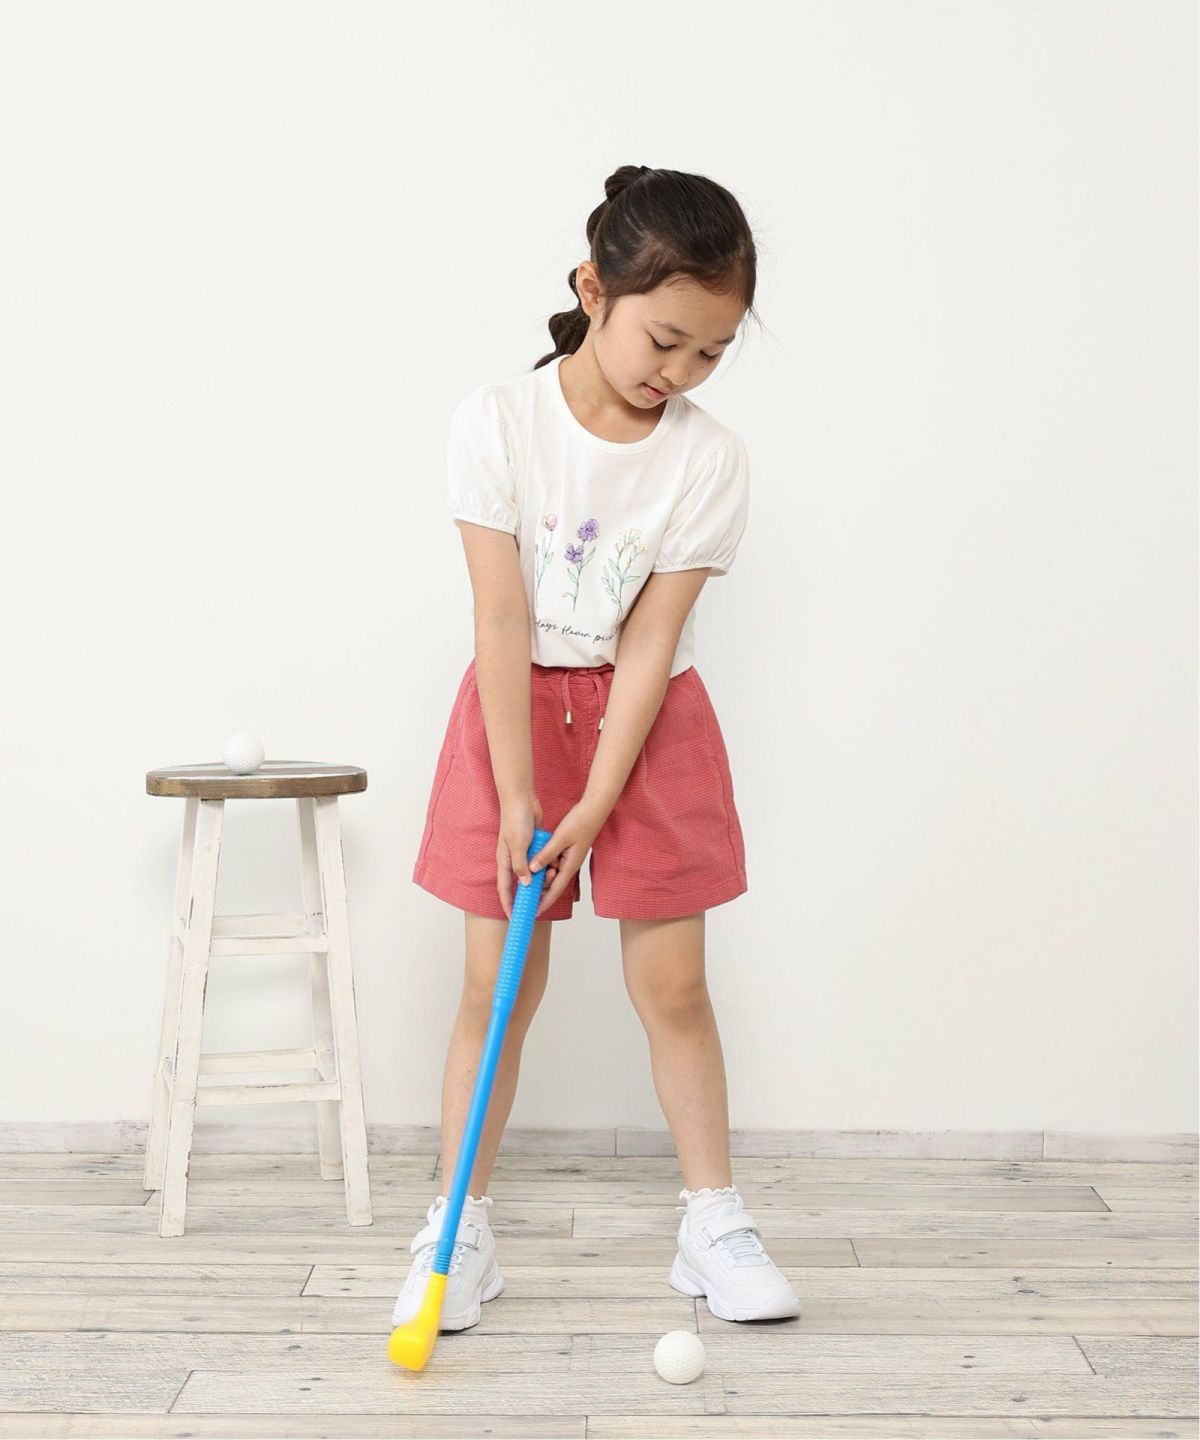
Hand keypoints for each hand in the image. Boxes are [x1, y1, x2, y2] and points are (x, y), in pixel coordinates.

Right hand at [497, 791, 544, 920]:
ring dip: (540, 878)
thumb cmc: (515, 820)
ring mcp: (521, 852)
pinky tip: (553, 866)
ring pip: (531, 873)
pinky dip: (545, 865)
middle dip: (527, 895)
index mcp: (504, 860)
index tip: (514, 918)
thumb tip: (524, 884)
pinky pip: (538, 861)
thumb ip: (521, 866)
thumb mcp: (518, 846)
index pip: (504, 889)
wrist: (521, 799)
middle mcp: (511, 859)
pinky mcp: (531, 845)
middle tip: (537, 906)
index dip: (509, 904)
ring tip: (551, 879)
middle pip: (518, 884)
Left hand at [527, 798, 605, 918]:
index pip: (554, 891)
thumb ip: (546, 854)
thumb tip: (533, 869)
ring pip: (550, 872)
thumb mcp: (560, 838)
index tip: (533, 913)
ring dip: (539, 875)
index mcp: (569, 866)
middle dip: (538, 891)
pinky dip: (543, 863)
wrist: (593, 809)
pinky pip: (552, 861)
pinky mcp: (566, 850)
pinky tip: (534, 858)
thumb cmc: (580, 823)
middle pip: (551, 884)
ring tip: (525, 876)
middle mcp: (569, 865)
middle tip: (522, 896)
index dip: (543, 903)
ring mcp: (568, 858)